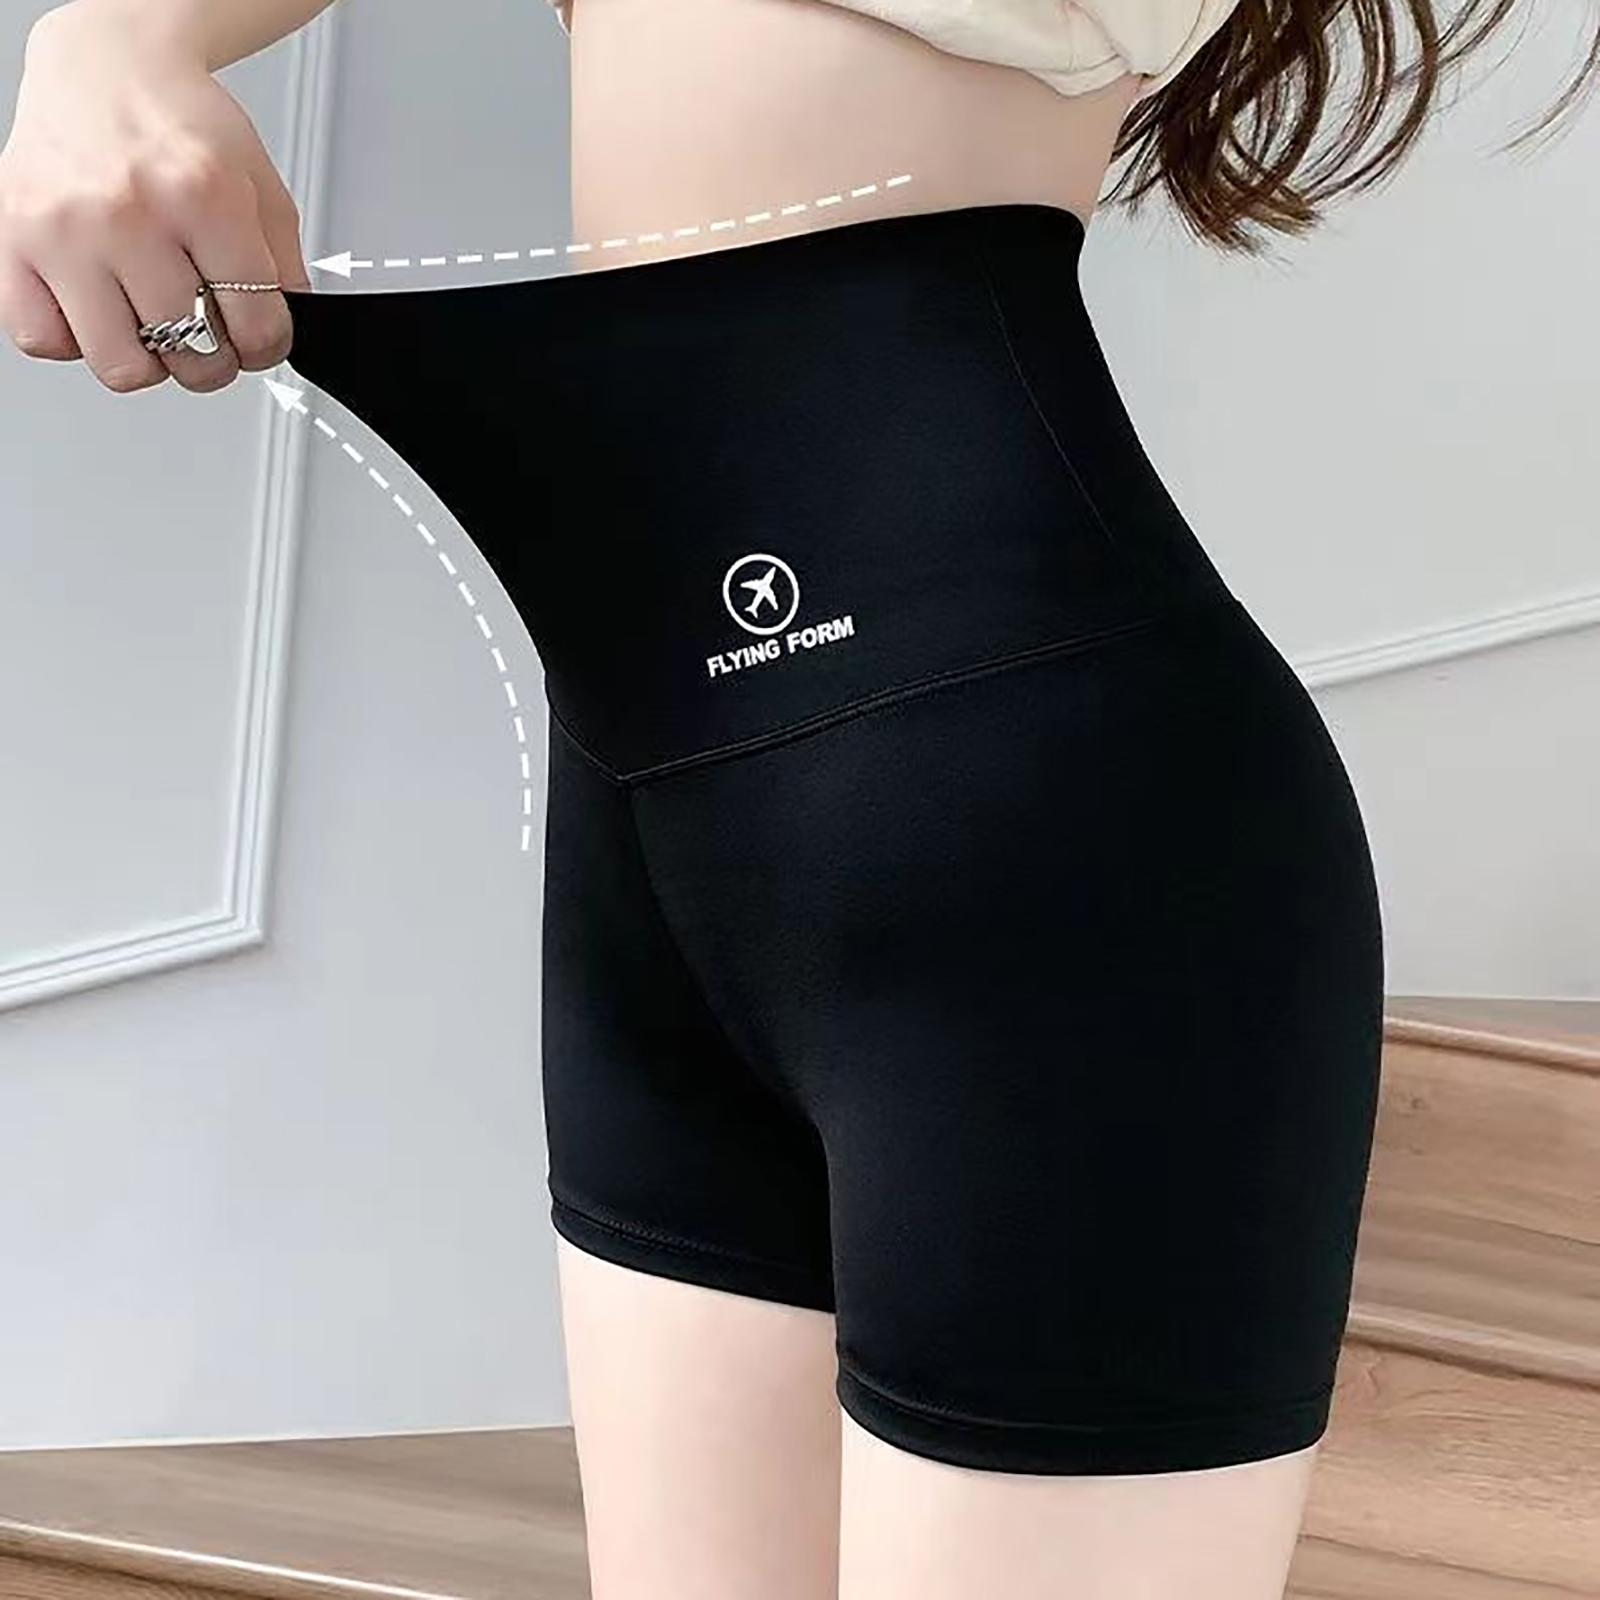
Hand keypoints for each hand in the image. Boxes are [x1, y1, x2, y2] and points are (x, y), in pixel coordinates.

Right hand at [0, 1, 310, 394]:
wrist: (104, 67)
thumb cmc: (177, 123)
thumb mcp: (260, 186)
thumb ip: (284, 267)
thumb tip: (282, 336)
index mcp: (201, 195)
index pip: (256, 327)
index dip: (267, 345)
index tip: (259, 337)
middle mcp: (127, 212)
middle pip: (192, 355)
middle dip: (213, 358)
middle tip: (208, 333)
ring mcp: (63, 231)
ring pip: (121, 365)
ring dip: (148, 359)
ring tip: (153, 320)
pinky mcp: (11, 241)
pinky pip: (44, 339)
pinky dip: (75, 338)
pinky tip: (99, 306)